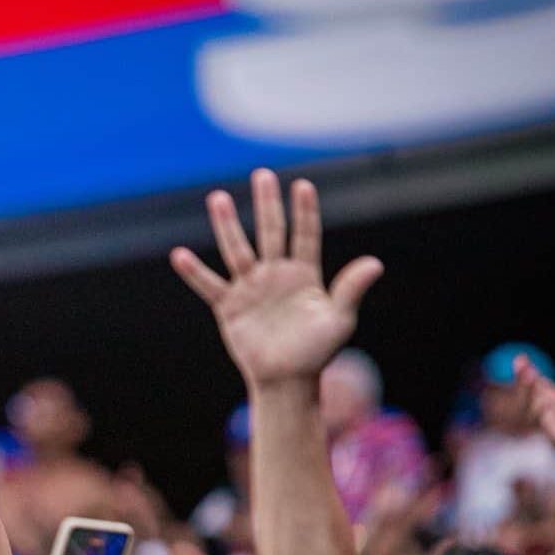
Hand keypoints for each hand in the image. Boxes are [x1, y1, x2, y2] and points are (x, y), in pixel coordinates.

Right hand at [171, 169, 382, 387]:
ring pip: (237, 250)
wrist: (287, 379)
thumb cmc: (316, 351)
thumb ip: (351, 289)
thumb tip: (375, 263)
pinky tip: (179, 255)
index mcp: (304, 274)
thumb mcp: (339, 319)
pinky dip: (195, 272)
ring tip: (219, 198)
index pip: (305, 235)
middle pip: (270, 233)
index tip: (302, 185)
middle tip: (262, 175)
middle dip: (267, 204)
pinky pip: (209, 285)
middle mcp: (275, 275)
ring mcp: (250, 288)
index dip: (304, 211)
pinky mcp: (229, 306)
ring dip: (228, 225)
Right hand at [517, 355, 554, 464]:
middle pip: (526, 395)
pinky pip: (544, 428)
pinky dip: (543, 417)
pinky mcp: (553, 439)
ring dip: (530, 396)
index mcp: (548, 399)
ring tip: (533, 379)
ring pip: (530, 410)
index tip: (521, 357)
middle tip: (525, 368)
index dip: (525, 371)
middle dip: (523, 381)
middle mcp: (542, 411)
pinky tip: (546, 406)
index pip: (532, 383)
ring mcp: (545, 425)